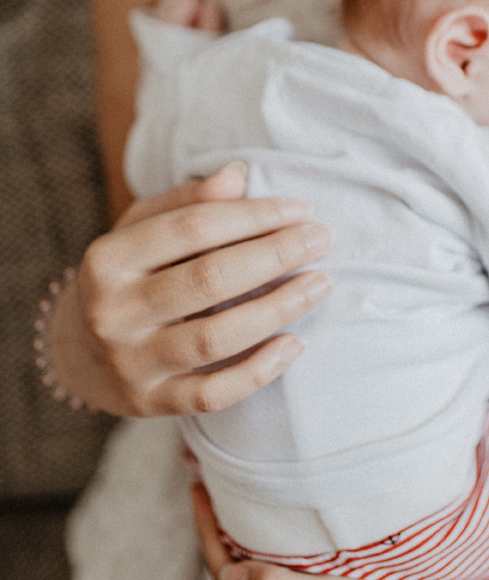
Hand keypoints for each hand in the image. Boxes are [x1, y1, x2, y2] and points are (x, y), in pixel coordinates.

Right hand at [49, 163, 331, 415]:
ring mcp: (129, 364)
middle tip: (321, 239)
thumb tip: (237, 176)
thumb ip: (187, 201)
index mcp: (108, 259)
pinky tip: (295, 344)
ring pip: (214, 338)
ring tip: (319, 285)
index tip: (300, 209)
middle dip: (275, 255)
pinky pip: (213, 394)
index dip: (252, 216)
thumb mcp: (141, 228)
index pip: (192, 228)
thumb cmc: (128, 277)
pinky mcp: (150, 403)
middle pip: (208, 279)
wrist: (77, 353)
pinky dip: (258, 371)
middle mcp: (112, 313)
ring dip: (277, 310)